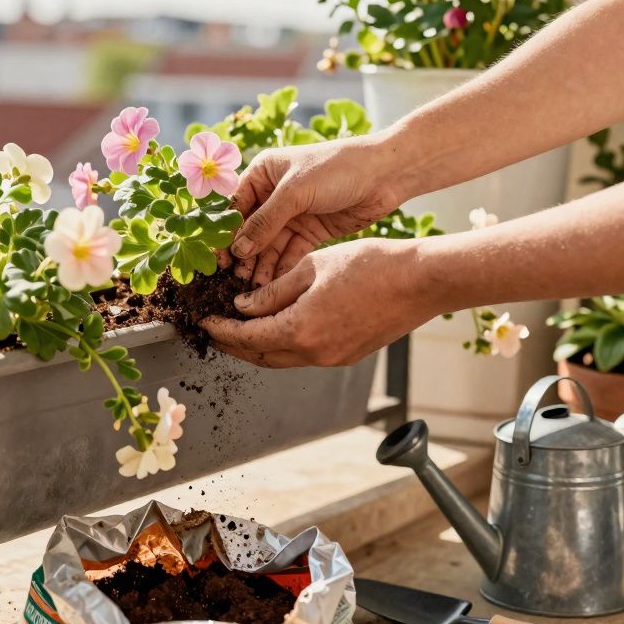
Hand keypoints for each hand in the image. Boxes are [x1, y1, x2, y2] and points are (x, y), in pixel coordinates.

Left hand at [202, 239, 438, 367]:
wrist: (422, 281)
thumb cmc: (371, 265)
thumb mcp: (311, 267)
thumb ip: (273, 291)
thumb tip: (243, 306)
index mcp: (299, 330)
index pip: (245, 337)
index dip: (219, 329)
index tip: (202, 319)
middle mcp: (314, 353)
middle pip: (259, 356)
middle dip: (232, 343)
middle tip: (213, 327)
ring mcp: (333, 358)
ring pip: (282, 358)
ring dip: (258, 345)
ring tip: (240, 326)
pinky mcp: (348, 355)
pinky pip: (304, 354)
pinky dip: (283, 343)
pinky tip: (278, 324)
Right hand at [226, 134, 407, 285]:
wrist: (385, 174)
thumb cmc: (338, 168)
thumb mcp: (295, 192)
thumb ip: (265, 222)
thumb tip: (238, 250)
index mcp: (263, 174)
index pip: (234, 208)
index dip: (225, 235)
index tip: (218, 261)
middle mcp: (274, 195)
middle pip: (250, 231)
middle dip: (242, 256)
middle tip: (234, 282)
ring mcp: (293, 214)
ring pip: (269, 246)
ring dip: (260, 266)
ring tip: (252, 290)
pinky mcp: (311, 231)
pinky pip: (290, 253)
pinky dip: (281, 268)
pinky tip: (272, 286)